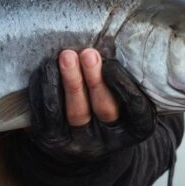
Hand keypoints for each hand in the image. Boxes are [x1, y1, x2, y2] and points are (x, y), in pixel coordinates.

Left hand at [27, 48, 156, 159]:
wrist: (76, 139)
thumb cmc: (104, 103)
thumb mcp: (121, 96)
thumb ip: (121, 75)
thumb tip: (111, 42)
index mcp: (134, 128)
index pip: (137, 110)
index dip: (125, 87)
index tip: (111, 65)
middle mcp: (109, 140)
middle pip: (105, 109)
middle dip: (95, 79)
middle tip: (88, 53)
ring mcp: (80, 143)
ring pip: (77, 112)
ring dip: (71, 81)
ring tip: (66, 56)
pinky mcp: (54, 139)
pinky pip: (49, 114)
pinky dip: (47, 88)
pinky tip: (47, 68)